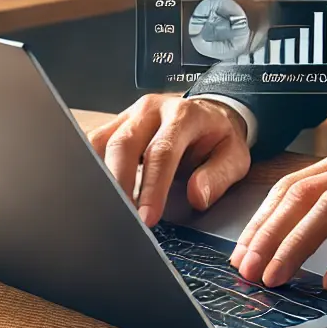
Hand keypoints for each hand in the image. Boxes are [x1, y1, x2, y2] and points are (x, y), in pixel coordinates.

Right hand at [88, 94, 251, 226]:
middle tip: (120, 218)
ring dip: (100, 177)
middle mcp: (152, 110)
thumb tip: (196, 196)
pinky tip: (96, 191)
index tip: (147, 217)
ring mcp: (130, 114)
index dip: (152, 187)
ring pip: (102, 142)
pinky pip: (95, 143)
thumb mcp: (234, 156)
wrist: (209, 114)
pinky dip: (92, 168)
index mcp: (184, 115)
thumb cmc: (218, 138)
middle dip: (119, 184)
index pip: (161, 152)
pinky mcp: (115, 124)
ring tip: (105, 208)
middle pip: (124, 144)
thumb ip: (218, 176)